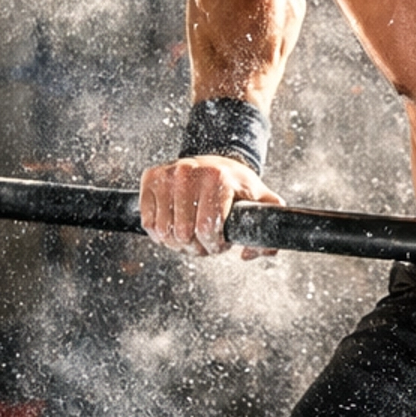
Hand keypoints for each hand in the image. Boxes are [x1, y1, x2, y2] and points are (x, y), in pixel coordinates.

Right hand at [139, 154, 279, 258]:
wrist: (216, 163)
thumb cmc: (237, 185)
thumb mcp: (262, 201)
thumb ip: (267, 228)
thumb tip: (248, 253)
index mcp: (218, 177)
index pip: (207, 228)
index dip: (215, 246)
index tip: (221, 244)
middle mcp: (189, 171)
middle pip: (184, 233)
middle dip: (197, 247)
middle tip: (205, 243)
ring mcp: (167, 174)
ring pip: (164, 230)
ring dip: (177, 243)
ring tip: (191, 236)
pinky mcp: (150, 178)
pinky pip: (148, 222)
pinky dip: (160, 234)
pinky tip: (174, 229)